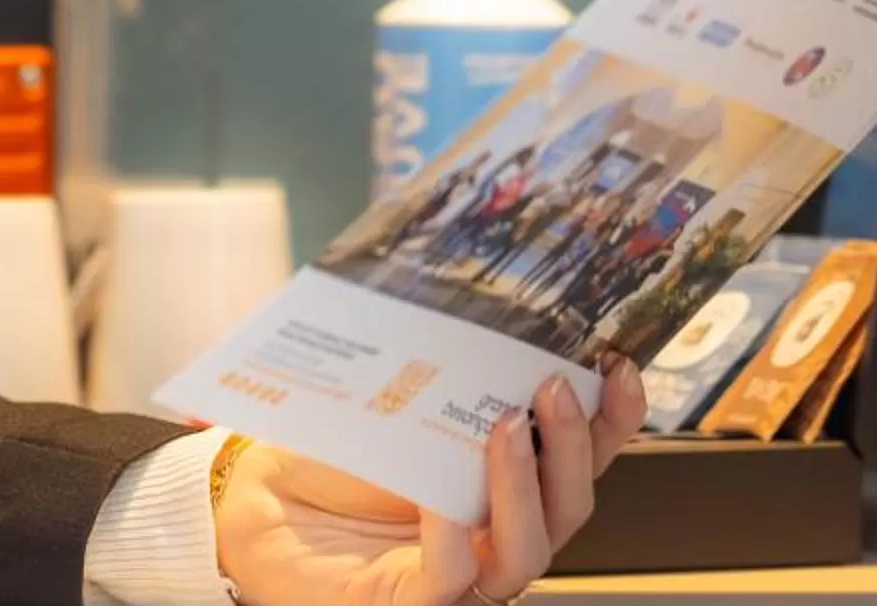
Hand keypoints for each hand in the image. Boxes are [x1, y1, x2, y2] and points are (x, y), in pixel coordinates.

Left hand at [214, 361, 646, 605]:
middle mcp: (496, 534)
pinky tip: (445, 500)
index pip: (579, 459)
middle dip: (573, 446)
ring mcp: (462, 575)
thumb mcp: (395, 402)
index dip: (612, 421)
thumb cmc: (329, 452)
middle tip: (555, 385)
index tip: (619, 365)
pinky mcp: (411, 600)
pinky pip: (452, 577)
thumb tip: (472, 301)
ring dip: (525, 486)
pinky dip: (454, 536)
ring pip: (527, 549)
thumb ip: (442, 374)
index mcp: (506, 483)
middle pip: (570, 506)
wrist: (258, 499)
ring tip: (505, 425)